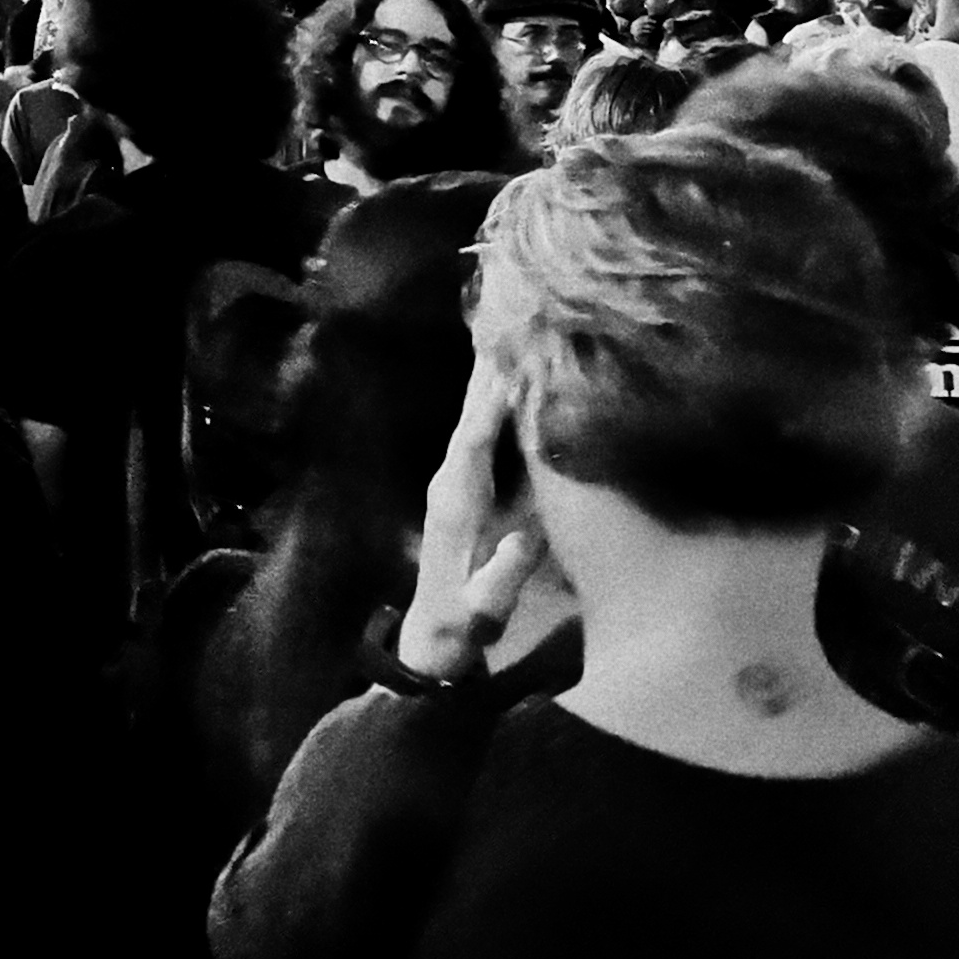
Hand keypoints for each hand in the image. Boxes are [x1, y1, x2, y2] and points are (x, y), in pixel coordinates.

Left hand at [395, 350, 546, 680]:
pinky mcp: (465, 490)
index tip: (510, 361)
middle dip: (487, 373)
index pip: (474, 440)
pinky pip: (481, 438)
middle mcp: (451, 482)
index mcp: (457, 501)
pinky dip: (492, 407)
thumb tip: (524, 541)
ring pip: (474, 422)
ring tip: (507, 337)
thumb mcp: (482, 607)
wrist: (434, 636)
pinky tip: (507, 386)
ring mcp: (456, 483)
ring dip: (488, 383)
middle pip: (471, 417)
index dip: (490, 402)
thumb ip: (502, 576)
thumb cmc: (463, 621)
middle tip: (503, 323)